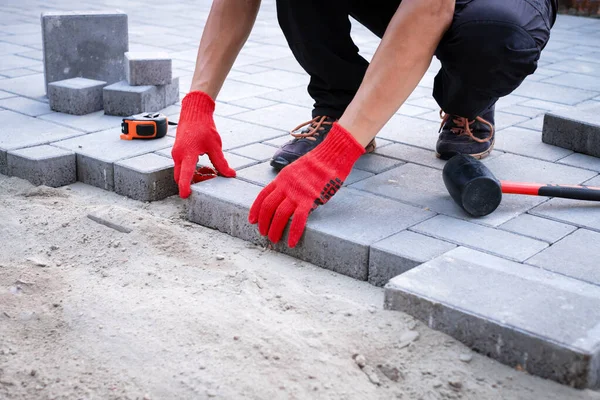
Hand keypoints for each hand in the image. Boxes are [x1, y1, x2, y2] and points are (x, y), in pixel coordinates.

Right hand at [172, 91, 235, 197]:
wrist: (194, 112)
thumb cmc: (204, 126)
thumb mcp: (215, 146)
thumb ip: (221, 162)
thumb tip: (230, 174)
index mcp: (187, 154)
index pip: (184, 175)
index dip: (185, 187)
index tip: (186, 196)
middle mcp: (178, 155)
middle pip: (180, 177)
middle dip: (193, 183)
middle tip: (209, 179)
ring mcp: (176, 153)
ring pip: (182, 172)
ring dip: (194, 176)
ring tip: (210, 170)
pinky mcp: (178, 151)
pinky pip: (182, 166)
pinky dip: (192, 170)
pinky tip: (204, 165)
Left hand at [249, 123, 364, 246]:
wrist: (330, 156)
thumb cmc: (318, 164)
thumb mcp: (296, 170)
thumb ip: (289, 183)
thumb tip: (287, 195)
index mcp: (281, 178)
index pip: (262, 195)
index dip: (255, 209)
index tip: (252, 220)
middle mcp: (286, 186)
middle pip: (268, 207)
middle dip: (263, 223)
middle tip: (264, 234)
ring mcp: (297, 193)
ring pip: (280, 214)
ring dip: (275, 229)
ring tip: (274, 240)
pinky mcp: (310, 199)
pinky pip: (299, 219)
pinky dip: (294, 232)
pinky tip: (292, 242)